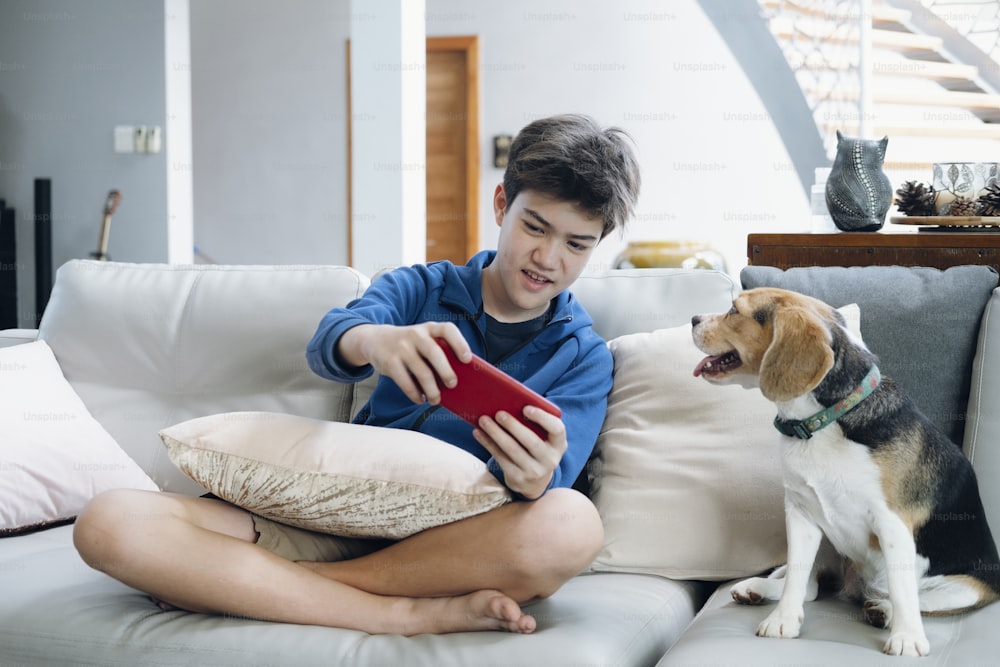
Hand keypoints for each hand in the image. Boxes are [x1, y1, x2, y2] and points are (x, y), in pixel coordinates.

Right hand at [337, 322, 469, 404]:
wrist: (376, 339)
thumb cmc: (410, 344)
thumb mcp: (423, 339)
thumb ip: (439, 350)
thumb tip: (459, 378)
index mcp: (429, 328)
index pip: (447, 330)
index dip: (460, 344)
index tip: (467, 359)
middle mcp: (416, 335)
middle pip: (435, 353)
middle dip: (446, 372)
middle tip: (452, 385)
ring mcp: (401, 347)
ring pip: (422, 372)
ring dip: (432, 390)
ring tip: (436, 399)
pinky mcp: (389, 361)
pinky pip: (406, 382)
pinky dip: (415, 394)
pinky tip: (420, 399)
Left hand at [473, 405, 566, 499]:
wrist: (535, 482)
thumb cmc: (536, 449)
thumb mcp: (543, 439)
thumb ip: (534, 425)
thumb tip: (508, 403)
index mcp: (559, 444)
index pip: (557, 429)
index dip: (542, 418)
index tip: (526, 408)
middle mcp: (549, 459)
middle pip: (531, 441)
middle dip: (513, 426)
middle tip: (499, 413)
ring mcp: (534, 471)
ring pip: (512, 450)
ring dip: (496, 433)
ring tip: (483, 420)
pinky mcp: (517, 478)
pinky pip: (500, 458)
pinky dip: (488, 443)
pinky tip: (478, 433)